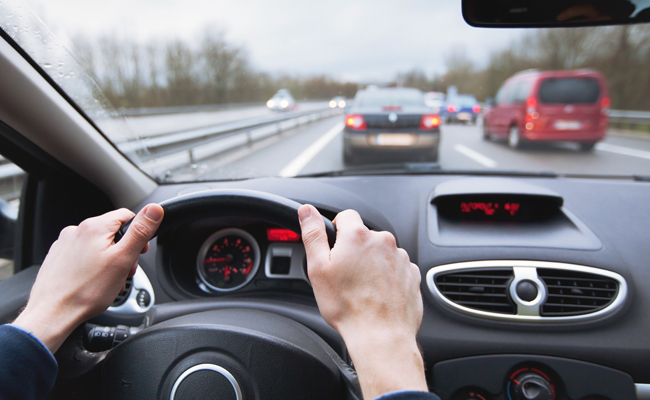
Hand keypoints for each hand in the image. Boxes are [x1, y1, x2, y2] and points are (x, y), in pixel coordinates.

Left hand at [13, 204, 163, 352]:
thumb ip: (140, 231)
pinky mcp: (58, 257)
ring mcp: (65, 244)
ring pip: (98, 246)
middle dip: (123, 251)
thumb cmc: (86, 291)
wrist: (53, 313)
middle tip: (123, 272)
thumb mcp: (123, 259)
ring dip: (109, 261)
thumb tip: (155, 209)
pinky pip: (83, 256)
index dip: (138, 234)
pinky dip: (93, 267)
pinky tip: (94, 282)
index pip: (127, 216)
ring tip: (108, 281)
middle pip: (112, 233)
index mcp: (94, 227)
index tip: (139, 252)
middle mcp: (76, 230)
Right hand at [298, 205, 426, 398]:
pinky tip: (378, 295)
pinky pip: (396, 269)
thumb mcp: (318, 268)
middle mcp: (383, 241)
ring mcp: (401, 258)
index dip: (336, 232)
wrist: (381, 335)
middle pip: (364, 237)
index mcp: (358, 236)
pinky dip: (387, 278)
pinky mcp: (412, 274)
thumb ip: (313, 234)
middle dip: (355, 251)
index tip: (334, 251)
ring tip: (362, 289)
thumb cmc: (348, 306)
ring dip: (372, 265)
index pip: (346, 217)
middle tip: (345, 276)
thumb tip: (307, 211)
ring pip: (381, 253)